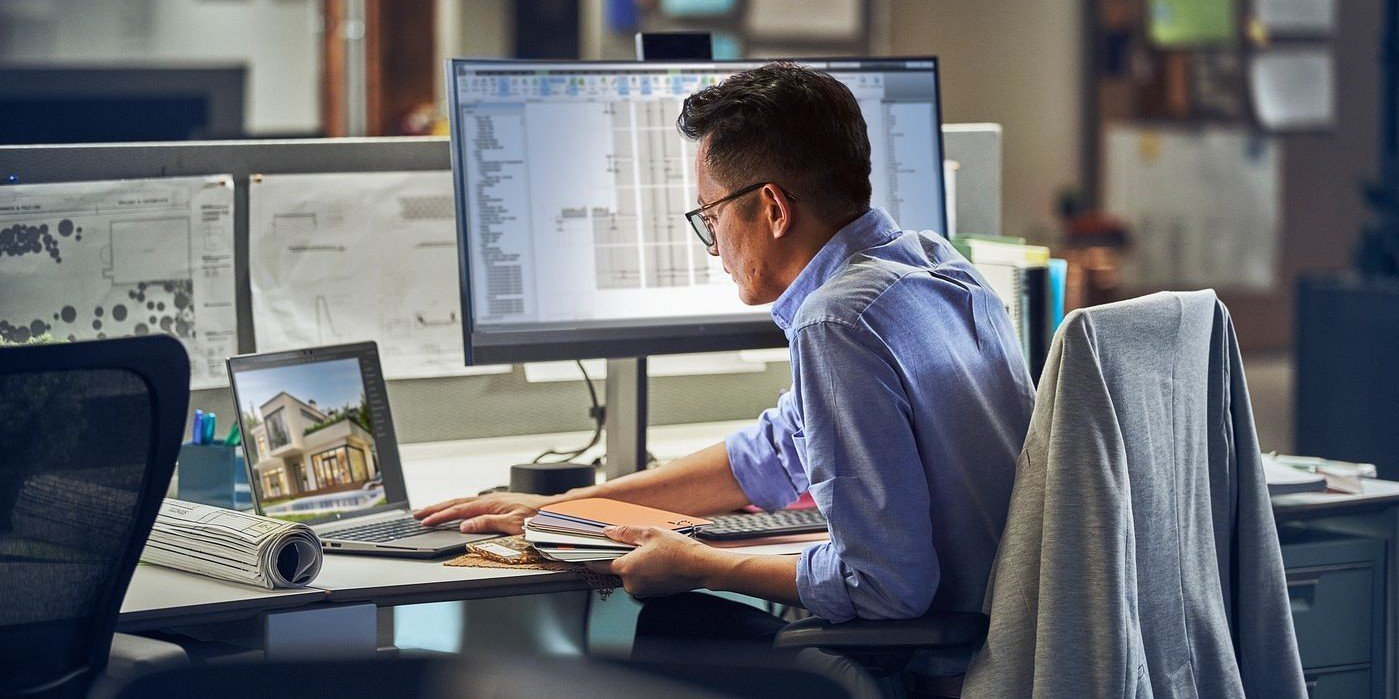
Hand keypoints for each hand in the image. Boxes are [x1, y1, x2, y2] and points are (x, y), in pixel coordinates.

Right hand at [412, 491, 549, 533]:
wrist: (555, 509)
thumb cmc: (538, 517)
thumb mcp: (514, 524)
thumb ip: (489, 524)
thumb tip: (466, 525)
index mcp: (491, 503)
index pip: (459, 510)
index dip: (440, 516)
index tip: (424, 521)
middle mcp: (490, 499)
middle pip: (456, 502)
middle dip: (435, 508)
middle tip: (416, 514)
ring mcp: (494, 500)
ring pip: (463, 502)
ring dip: (445, 506)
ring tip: (429, 511)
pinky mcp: (499, 503)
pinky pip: (472, 503)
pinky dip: (458, 506)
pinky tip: (456, 510)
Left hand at [587, 525, 726, 597]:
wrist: (700, 567)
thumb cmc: (678, 551)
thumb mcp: (649, 533)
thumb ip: (625, 533)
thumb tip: (609, 532)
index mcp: (626, 568)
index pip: (598, 564)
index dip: (590, 557)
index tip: (582, 553)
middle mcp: (631, 583)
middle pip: (616, 568)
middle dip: (621, 555)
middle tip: (634, 543)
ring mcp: (642, 590)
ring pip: (630, 574)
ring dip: (635, 562)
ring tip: (652, 551)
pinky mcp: (652, 593)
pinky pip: (641, 579)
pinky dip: (645, 570)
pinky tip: (658, 560)